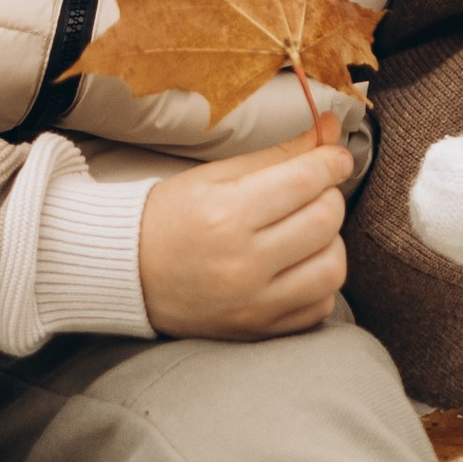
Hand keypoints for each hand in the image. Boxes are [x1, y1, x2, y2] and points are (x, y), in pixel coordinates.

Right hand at [137, 117, 354, 337]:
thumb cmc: (171, 216)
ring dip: (330, 241)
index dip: (330, 161)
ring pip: (331, 268)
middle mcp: (243, 264)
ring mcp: (252, 305)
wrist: (128, 274)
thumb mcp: (217, 175)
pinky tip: (298, 264)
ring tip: (307, 229)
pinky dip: (319, 282)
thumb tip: (329, 130)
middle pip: (325, 221)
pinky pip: (318, 307)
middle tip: (314, 189)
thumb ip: (278, 154)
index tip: (335, 156)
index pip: (305, 180)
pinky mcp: (257, 331)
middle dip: (330, 195)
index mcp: (227, 215)